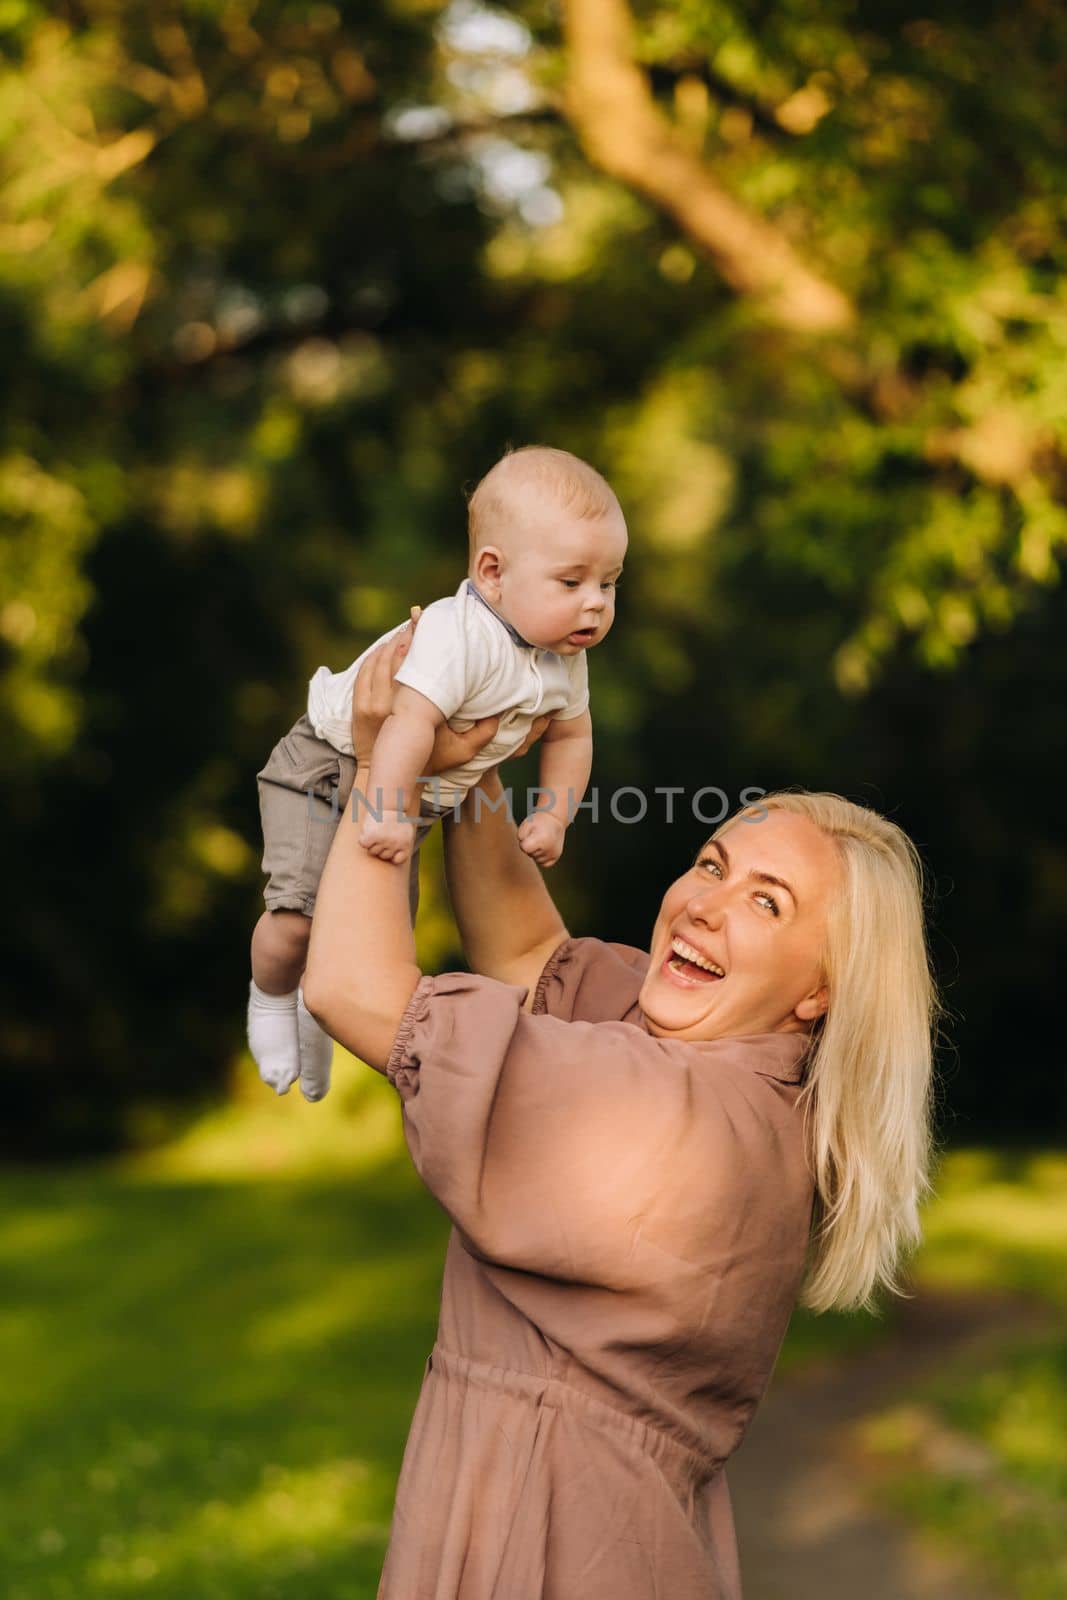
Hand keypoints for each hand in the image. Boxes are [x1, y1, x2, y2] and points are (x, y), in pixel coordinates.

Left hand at [351, 609, 500, 771]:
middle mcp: (387, 704)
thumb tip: (501, 711)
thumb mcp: (462, 752)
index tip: (427, 623)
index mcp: (412, 712)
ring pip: (377, 661)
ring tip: (406, 630)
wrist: (393, 776)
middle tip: (418, 618)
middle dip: (405, 634)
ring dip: (390, 643)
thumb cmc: (431, 762)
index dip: (417, 640)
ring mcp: (369, 705)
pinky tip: (386, 648)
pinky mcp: (358, 707)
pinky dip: (374, 657)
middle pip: (392, 656)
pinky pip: (364, 672)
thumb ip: (483, 733)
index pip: (412, 666)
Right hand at [359, 808, 416, 864]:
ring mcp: (382, 841)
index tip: (392, 848)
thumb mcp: (406, 832)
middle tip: (383, 834)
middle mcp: (394, 844)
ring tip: (377, 831)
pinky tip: (370, 830)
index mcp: (405, 844)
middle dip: (382, 848)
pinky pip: (363, 844)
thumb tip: (395, 860)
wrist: (388, 803)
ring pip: (372, 852)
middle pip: (383, 856)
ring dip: (372, 843)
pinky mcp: (370, 836)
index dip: (393, 856)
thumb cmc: (396, 818)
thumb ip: (403, 846)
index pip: (398, 860)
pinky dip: (364, 838)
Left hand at [517, 809, 566, 867]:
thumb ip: (521, 835)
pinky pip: (543, 863)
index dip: (524, 842)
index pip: (524, 848)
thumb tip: (523, 846)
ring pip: (536, 859)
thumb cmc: (540, 821)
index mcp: (542, 840)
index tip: (529, 835)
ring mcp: (553, 854)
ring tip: (541, 841)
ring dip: (536, 852)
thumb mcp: (527, 823)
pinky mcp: (556, 856)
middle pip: (530, 854)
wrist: (556, 820)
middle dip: (530, 847)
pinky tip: (543, 848)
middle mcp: (549, 849)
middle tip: (536, 836)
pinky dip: (541, 857)